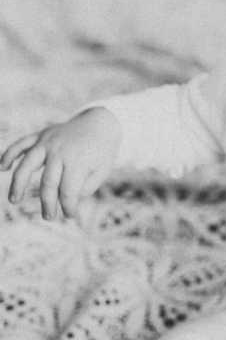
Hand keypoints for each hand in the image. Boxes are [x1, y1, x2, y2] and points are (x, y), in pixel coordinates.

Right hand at [1, 108, 121, 220]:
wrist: (101, 122)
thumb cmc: (102, 151)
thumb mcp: (102, 171)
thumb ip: (86, 187)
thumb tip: (66, 199)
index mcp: (78, 161)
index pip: (68, 191)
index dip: (68, 206)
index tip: (70, 215)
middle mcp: (60, 151)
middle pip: (48, 182)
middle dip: (48, 203)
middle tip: (49, 218)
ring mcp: (48, 141)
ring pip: (27, 163)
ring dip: (18, 184)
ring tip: (14, 201)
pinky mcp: (40, 135)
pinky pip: (21, 144)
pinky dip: (10, 154)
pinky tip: (3, 167)